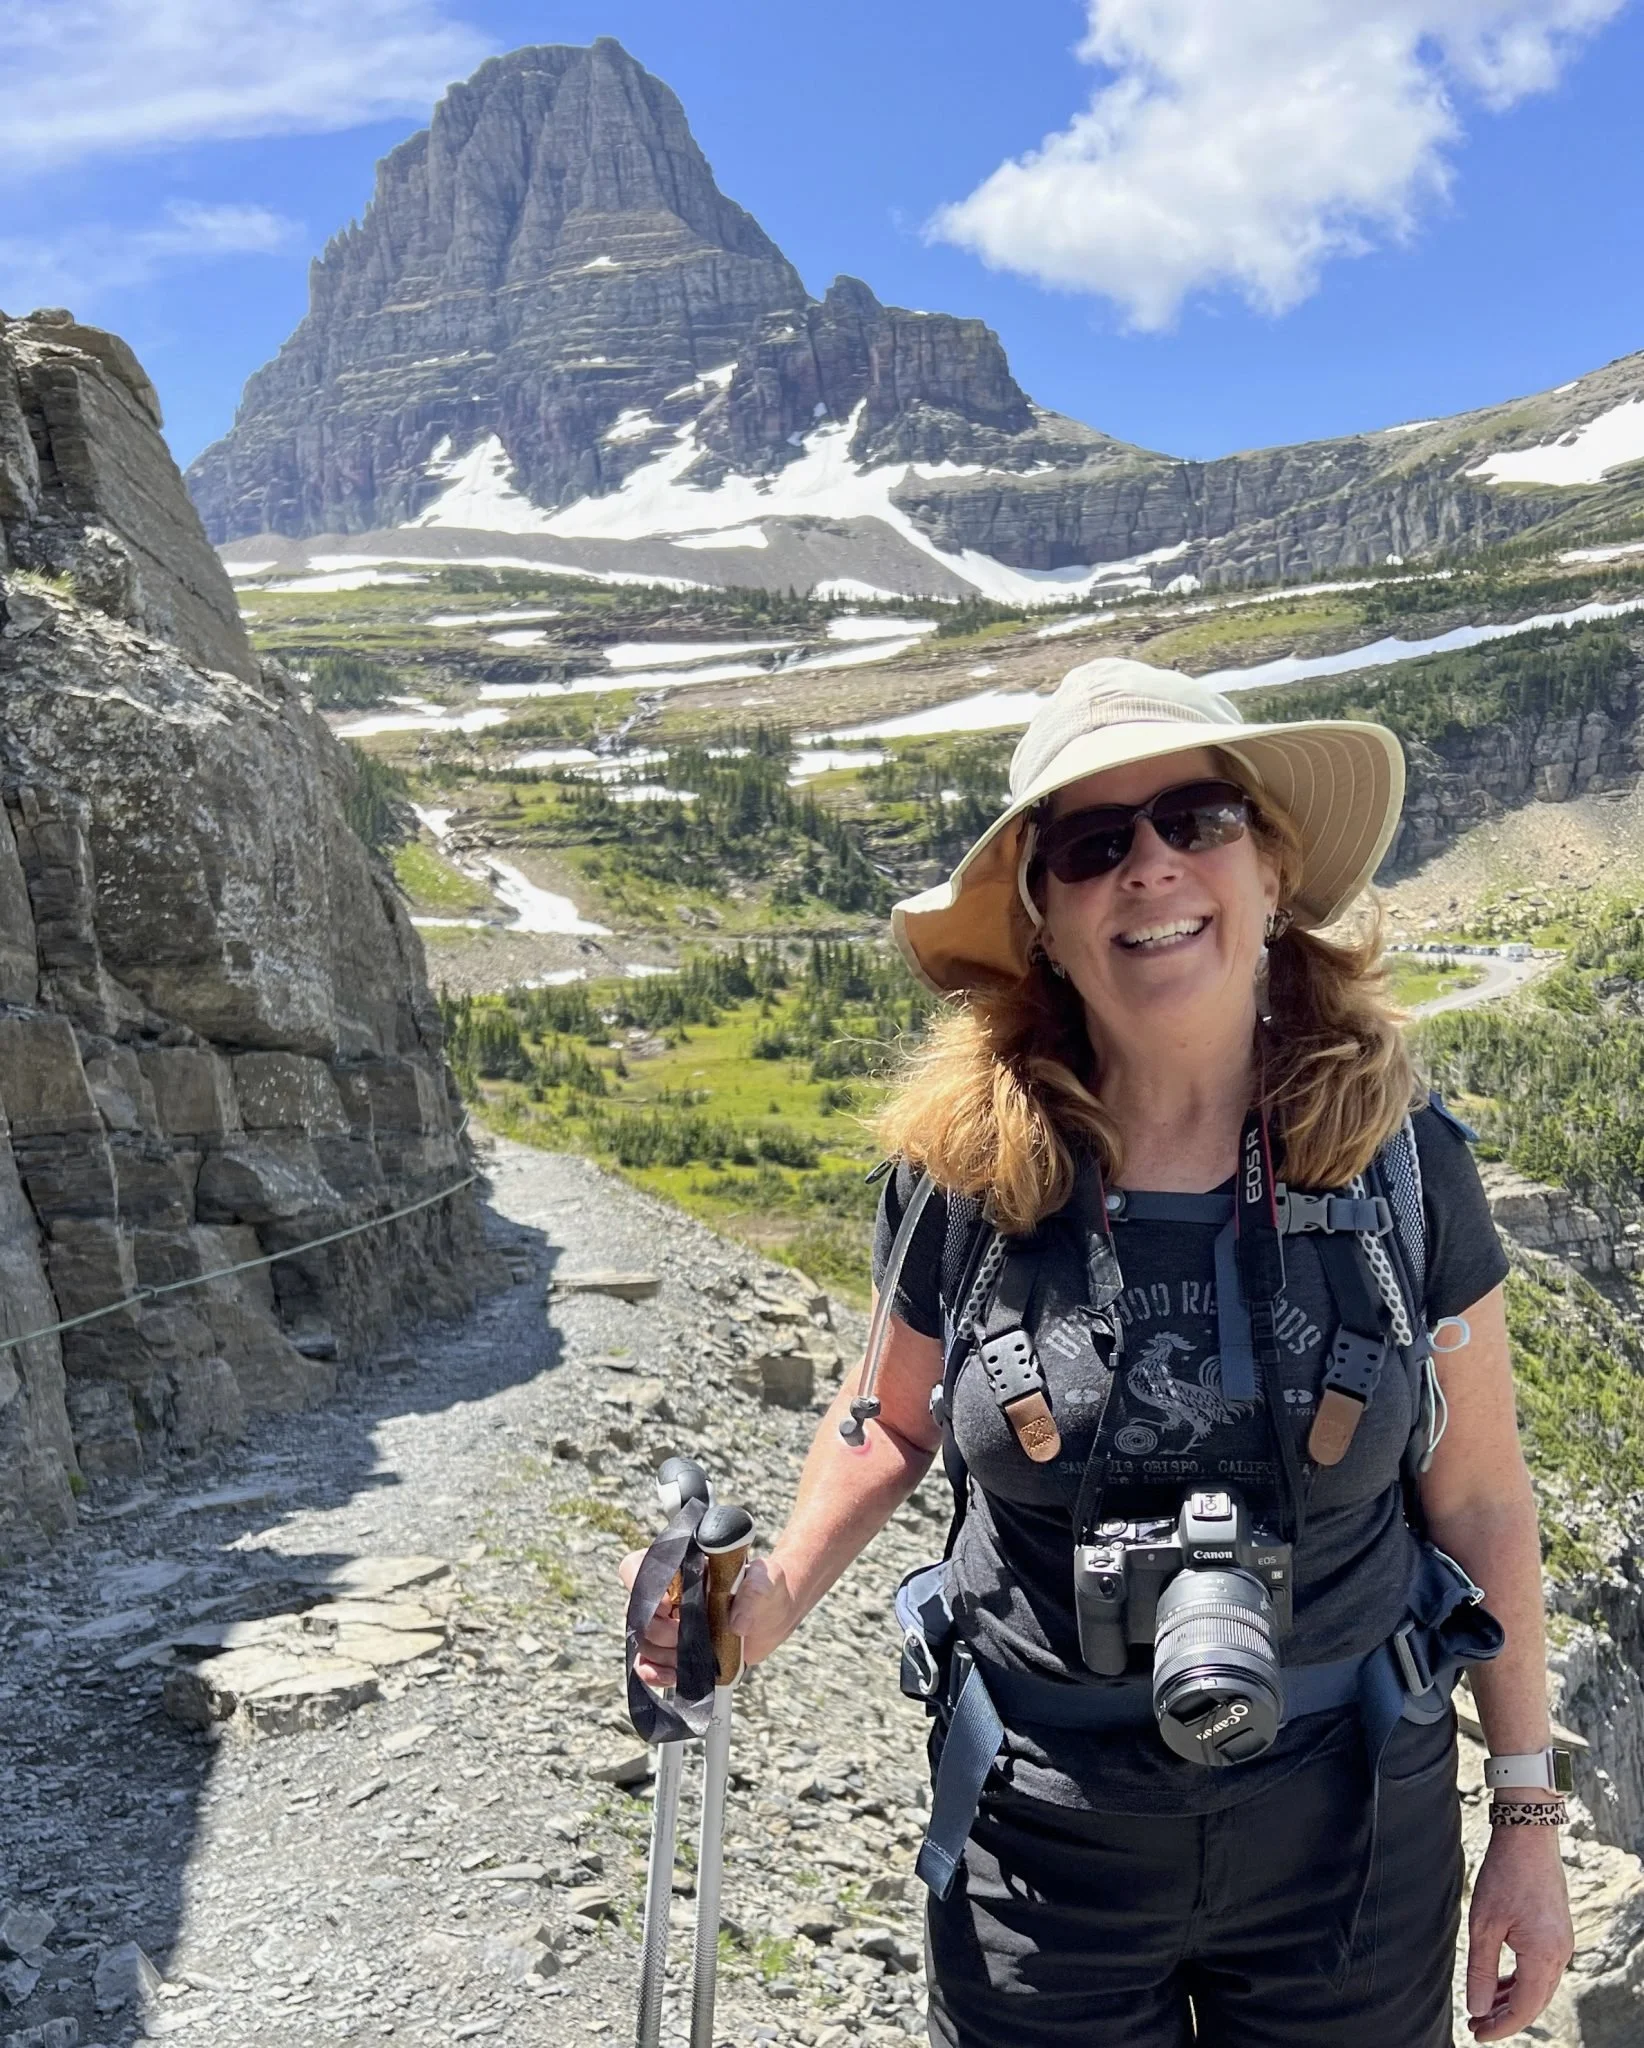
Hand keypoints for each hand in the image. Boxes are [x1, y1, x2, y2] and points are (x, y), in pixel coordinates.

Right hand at [617, 1551, 802, 1687]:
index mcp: (681, 1565)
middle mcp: (667, 1592)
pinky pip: (646, 1662)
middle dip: (660, 1630)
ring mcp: (668, 1622)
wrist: (773, 1616)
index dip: (644, 1588)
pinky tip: (673, 1676)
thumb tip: (736, 1623)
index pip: (638, 1566)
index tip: (670, 1606)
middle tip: (687, 1635)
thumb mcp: (767, 1581)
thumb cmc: (767, 1588)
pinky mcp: (672, 1649)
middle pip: (636, 1611)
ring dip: (662, 1654)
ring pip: (641, 1640)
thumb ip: (756, 1590)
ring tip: (692, 1656)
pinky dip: (653, 1672)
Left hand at [1465, 1822, 1573, 2039]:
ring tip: (1485, 2006)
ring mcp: (1562, 1943)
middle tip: (1476, 2024)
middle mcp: (1560, 1954)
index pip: (1524, 2008)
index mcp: (1544, 1956)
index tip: (1476, 2033)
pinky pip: (1542, 1968)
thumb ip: (1481, 1969)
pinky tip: (1501, 1982)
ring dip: (1513, 1999)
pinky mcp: (1557, 1932)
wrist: (1528, 1837)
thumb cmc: (1504, 1875)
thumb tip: (1478, 2008)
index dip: (1500, 2026)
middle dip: (1506, 2017)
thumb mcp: (1484, 1923)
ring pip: (1539, 1986)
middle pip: (1535, 2002)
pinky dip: (1521, 1980)